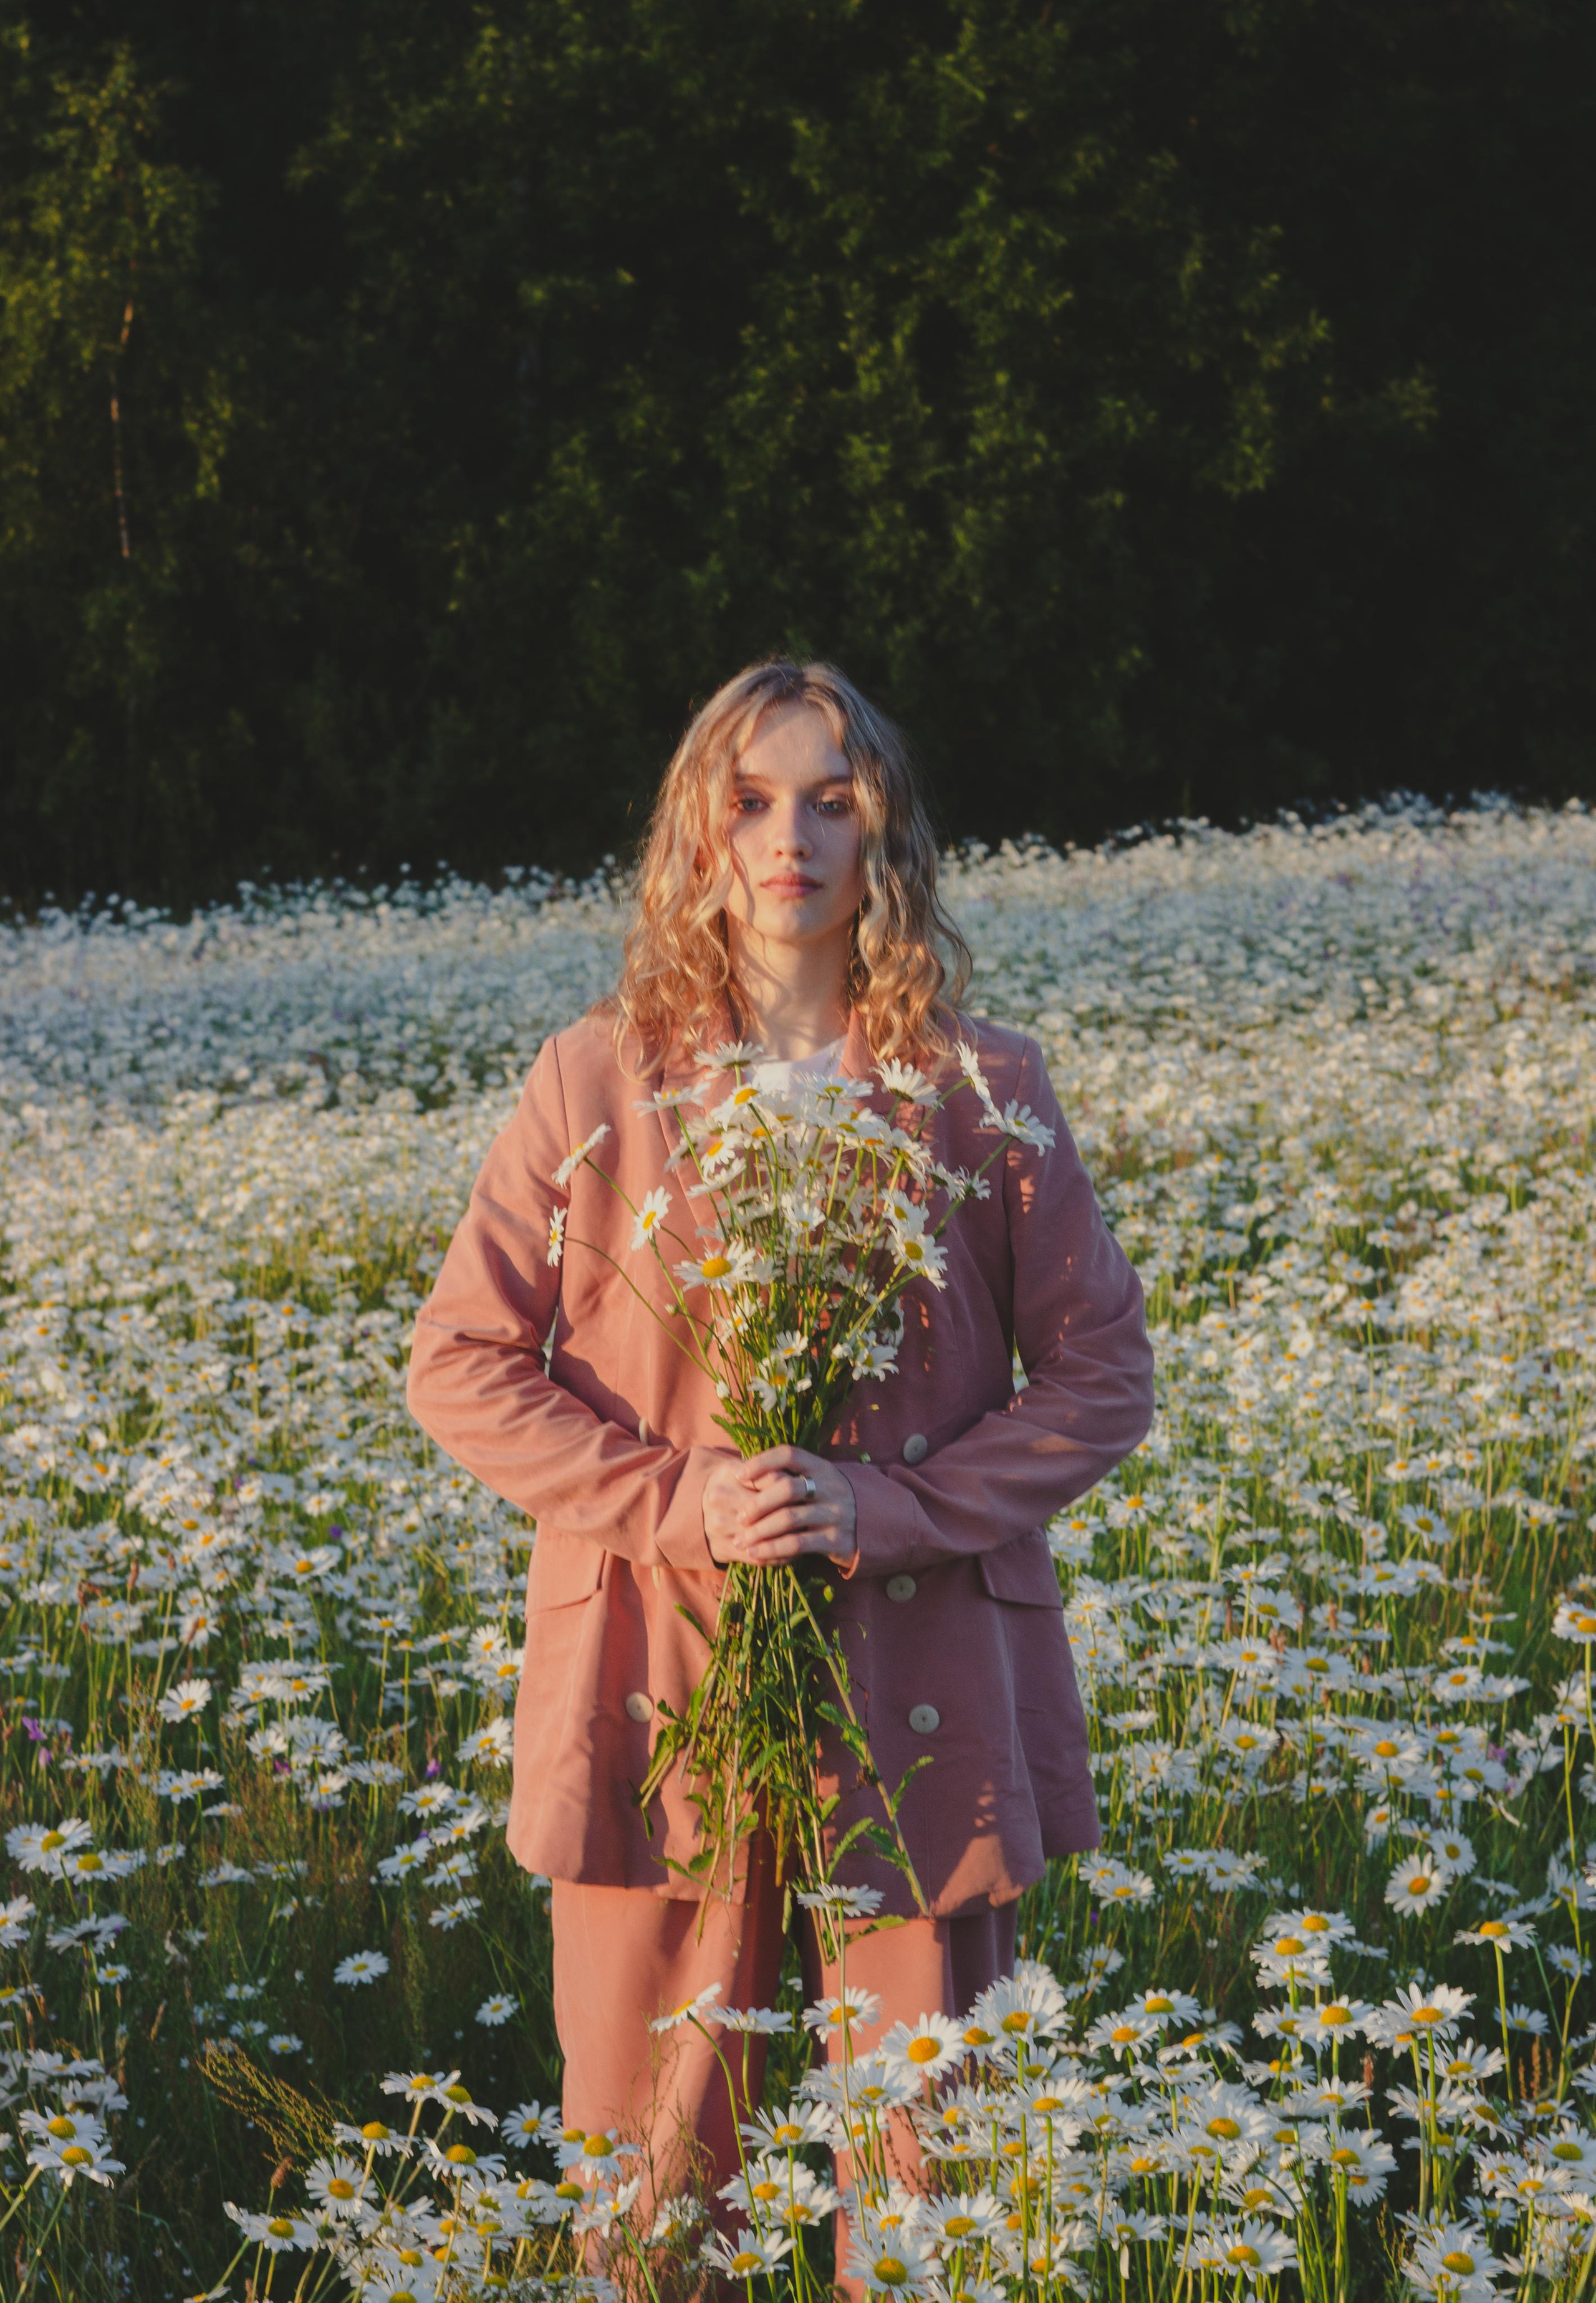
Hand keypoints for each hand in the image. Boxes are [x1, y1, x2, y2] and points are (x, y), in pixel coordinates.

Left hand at [702, 1445, 857, 1569]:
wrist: (878, 1527)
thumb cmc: (832, 1502)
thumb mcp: (820, 1482)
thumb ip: (792, 1477)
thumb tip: (745, 1475)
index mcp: (822, 1468)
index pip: (789, 1454)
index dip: (761, 1461)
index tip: (738, 1476)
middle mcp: (830, 1487)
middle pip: (787, 1488)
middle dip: (757, 1503)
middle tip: (739, 1518)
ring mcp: (835, 1514)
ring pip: (789, 1519)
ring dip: (759, 1531)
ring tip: (740, 1541)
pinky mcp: (836, 1540)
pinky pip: (798, 1545)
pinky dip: (772, 1549)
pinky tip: (756, 1554)